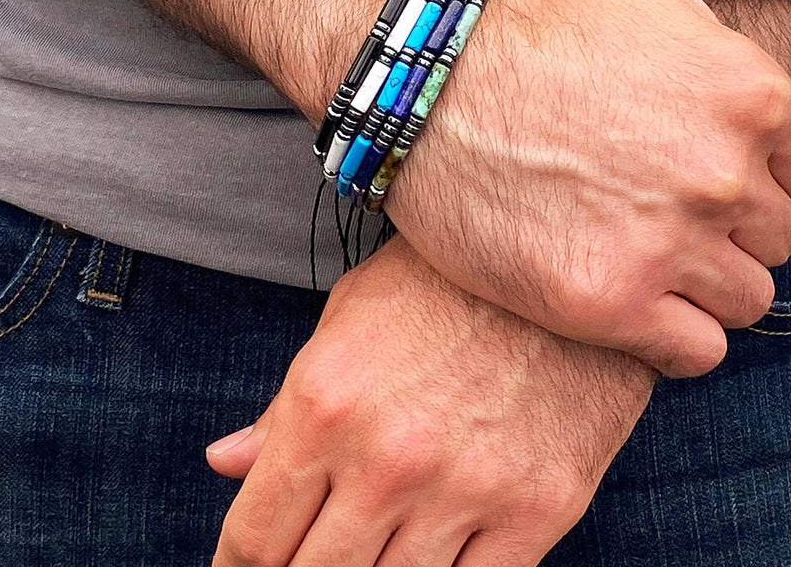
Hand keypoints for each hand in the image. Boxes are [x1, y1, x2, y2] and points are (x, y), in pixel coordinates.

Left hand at [206, 238, 654, 566]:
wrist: (567, 254)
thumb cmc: (447, 279)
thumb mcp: (350, 315)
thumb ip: (283, 404)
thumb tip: (224, 462)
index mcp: (324, 404)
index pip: (254, 538)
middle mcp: (387, 459)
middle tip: (311, 556)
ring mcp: (464, 491)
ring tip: (373, 550)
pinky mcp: (537, 509)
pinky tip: (430, 557)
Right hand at [385, 0, 790, 375]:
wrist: (424, 84)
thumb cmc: (529, 15)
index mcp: (748, 95)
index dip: (756, 166)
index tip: (697, 158)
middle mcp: (720, 176)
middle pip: (776, 236)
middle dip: (729, 222)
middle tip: (657, 197)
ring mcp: (667, 245)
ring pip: (744, 297)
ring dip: (704, 278)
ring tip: (640, 242)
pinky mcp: (608, 302)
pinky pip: (696, 350)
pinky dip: (673, 330)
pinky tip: (629, 288)